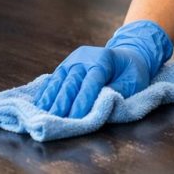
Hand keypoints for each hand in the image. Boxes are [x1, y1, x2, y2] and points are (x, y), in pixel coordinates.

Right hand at [34, 20, 173, 118]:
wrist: (127, 54)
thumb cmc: (132, 72)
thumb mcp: (133, 82)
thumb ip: (117, 92)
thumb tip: (100, 104)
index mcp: (103, 60)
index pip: (91, 82)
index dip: (83, 100)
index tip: (76, 117)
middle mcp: (85, 57)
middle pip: (72, 81)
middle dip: (63, 102)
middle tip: (56, 119)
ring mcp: (74, 59)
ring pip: (60, 79)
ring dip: (51, 97)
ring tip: (44, 113)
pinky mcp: (67, 64)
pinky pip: (55, 78)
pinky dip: (47, 91)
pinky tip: (40, 103)